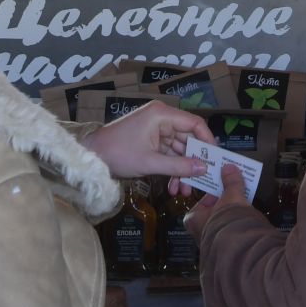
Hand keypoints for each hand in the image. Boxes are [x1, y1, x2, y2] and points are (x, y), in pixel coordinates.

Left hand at [85, 101, 213, 181]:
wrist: (90, 158)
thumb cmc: (118, 154)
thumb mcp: (150, 162)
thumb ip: (179, 166)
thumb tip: (203, 169)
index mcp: (162, 115)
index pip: (194, 124)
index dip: (207, 141)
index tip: (215, 159)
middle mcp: (161, 119)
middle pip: (188, 139)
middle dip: (193, 163)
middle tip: (201, 181)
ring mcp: (156, 131)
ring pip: (178, 150)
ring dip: (182, 170)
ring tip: (183, 191)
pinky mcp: (150, 142)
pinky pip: (168, 155)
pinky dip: (172, 170)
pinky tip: (172, 187)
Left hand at [184, 162, 250, 241]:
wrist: (240, 247)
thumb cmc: (227, 222)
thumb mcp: (231, 196)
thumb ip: (231, 182)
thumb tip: (229, 167)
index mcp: (193, 218)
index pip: (204, 199)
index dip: (216, 191)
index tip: (225, 185)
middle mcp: (199, 232)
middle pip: (213, 210)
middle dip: (225, 202)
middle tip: (236, 192)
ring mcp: (211, 241)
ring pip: (222, 221)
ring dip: (232, 213)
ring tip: (244, 204)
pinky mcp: (223, 248)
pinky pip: (229, 230)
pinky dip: (235, 223)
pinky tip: (245, 217)